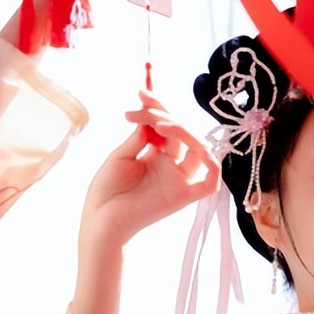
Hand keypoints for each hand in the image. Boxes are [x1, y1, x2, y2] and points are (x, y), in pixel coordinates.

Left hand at [82, 91, 219, 246]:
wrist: (100, 221)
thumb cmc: (106, 192)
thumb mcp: (120, 155)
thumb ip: (141, 136)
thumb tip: (154, 115)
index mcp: (154, 155)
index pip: (166, 125)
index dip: (158, 106)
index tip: (141, 92)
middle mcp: (170, 165)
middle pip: (181, 132)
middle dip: (163, 114)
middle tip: (140, 109)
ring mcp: (178, 180)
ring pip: (197, 147)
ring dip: (182, 130)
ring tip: (157, 123)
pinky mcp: (184, 196)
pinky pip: (210, 180)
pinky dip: (212, 164)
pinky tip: (197, 146)